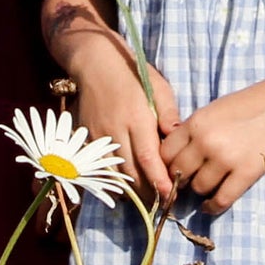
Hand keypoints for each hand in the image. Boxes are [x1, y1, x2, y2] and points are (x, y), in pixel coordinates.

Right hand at [49, 21, 181, 197]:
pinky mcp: (86, 138)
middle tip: (164, 201)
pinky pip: (101, 167)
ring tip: (148, 196)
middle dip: (148, 191)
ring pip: (114, 174)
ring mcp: (97, 136)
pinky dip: (115, 180)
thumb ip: (169, 114)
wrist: (95, 63)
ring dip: (131, 189)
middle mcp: (114, 130)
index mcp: (136, 118)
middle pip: (131, 172)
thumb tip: (178, 139)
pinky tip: (127, 184)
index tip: (170, 195)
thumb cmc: (133, 74)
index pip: (147, 158)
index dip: (158, 181)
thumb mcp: (159, 88)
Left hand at [160, 77, 264, 211]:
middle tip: (187, 181)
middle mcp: (205, 142)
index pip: (165, 154)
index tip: (174, 168)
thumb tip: (173, 157)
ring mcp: (225, 159)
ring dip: (200, 190)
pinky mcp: (245, 173)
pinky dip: (212, 207)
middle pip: (179, 173)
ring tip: (206, 187)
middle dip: (181, 179)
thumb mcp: (211, 111)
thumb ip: (191, 132)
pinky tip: (210, 206)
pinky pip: (221, 199)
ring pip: (198, 188)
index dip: (167, 163)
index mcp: (195, 123)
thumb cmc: (246, 105)